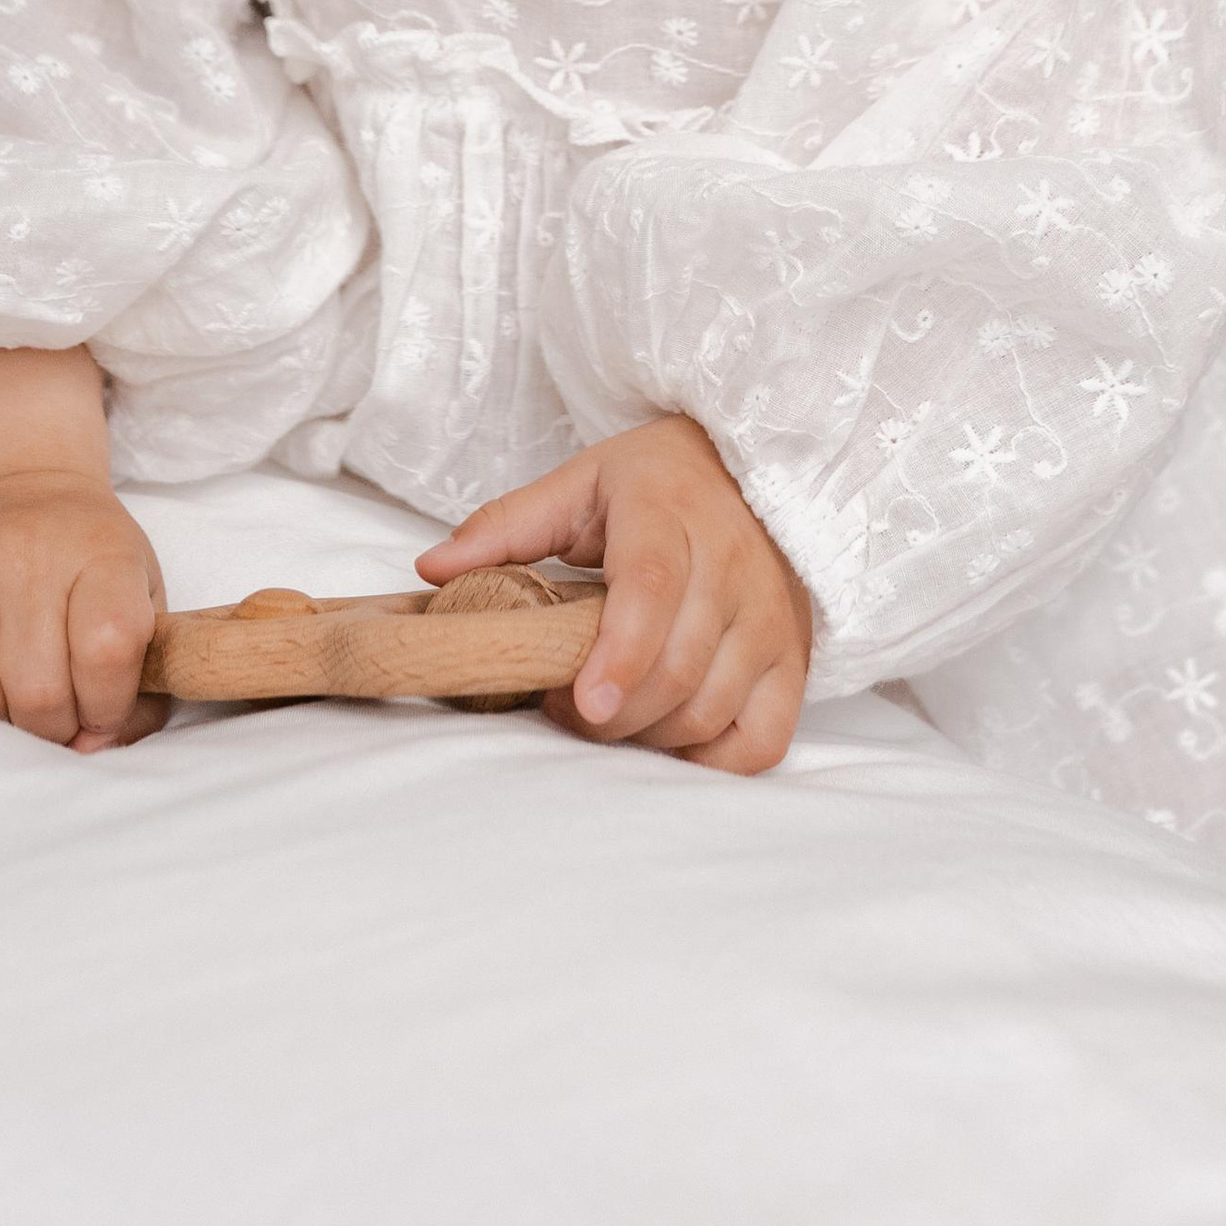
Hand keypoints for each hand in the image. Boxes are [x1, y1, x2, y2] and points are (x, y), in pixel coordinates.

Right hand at [0, 473, 168, 750]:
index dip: (107, 704)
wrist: (11, 486)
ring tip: (10, 701)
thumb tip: (92, 750)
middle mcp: (25, 551)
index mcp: (100, 551)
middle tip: (54, 716)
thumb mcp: (139, 599)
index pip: (108, 647)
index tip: (102, 710)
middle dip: (52, 728)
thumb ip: (140, 684)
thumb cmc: (82, 562)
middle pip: (37, 691)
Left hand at [419, 412, 810, 772]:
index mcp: (668, 513)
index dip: (619, 654)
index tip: (581, 702)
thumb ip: (507, 527)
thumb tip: (433, 570)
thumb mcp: (581, 483)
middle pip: (676, 667)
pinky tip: (670, 740)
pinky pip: (763, 739)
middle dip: (611, 711)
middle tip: (565, 706)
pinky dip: (713, 760)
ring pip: (710, 708)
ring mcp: (769, 617)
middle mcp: (732, 566)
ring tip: (608, 713)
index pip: (652, 590)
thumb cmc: (657, 481)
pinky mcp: (793, 658)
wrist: (752, 465)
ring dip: (649, 735)